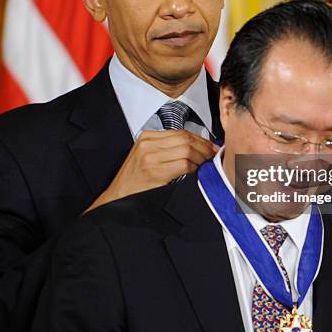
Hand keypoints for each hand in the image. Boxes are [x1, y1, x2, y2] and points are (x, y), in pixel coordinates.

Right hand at [85, 130, 218, 211]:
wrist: (118, 198)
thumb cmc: (135, 181)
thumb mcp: (147, 157)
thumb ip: (167, 149)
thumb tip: (195, 147)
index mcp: (147, 137)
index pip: (181, 132)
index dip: (200, 139)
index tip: (210, 146)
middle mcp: (148, 144)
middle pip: (186, 138)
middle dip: (204, 146)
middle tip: (214, 155)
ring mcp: (151, 157)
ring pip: (187, 149)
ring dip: (202, 157)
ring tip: (207, 164)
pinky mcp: (155, 171)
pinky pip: (183, 164)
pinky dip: (194, 167)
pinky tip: (197, 172)